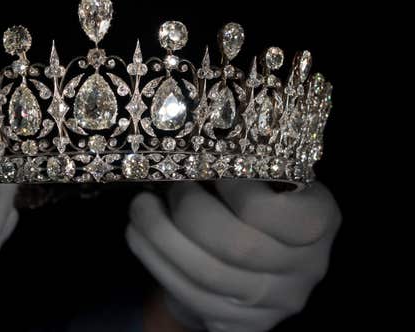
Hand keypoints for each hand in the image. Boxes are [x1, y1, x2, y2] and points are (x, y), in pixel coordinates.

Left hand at [127, 180, 340, 331]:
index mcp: (320, 219)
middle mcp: (308, 267)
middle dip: (188, 211)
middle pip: (237, 247)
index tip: (206, 165)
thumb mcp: (265, 177)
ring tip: (140, 207)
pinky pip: (191, 297)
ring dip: (161, 236)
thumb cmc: (257, 200)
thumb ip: (241, 164)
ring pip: (207, 275)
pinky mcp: (243, 325)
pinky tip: (139, 234)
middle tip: (166, 186)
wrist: (256, 259)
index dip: (232, 189)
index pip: (275, 211)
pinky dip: (156, 261)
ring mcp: (276, 303)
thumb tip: (188, 144)